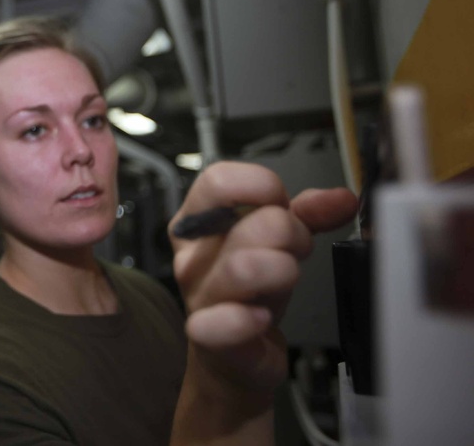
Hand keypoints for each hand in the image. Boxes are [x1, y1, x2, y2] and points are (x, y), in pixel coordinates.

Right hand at [168, 162, 356, 394]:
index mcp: (197, 223)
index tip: (279, 203)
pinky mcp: (210, 336)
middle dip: (290, 233)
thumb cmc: (252, 290)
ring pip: (244, 269)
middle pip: (248, 222)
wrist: (235, 354)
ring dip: (281, 271)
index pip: (217, 180)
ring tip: (284, 280)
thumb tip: (341, 199)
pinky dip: (249, 319)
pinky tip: (261, 318)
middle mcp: (192, 256)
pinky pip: (226, 323)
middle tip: (294, 250)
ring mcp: (198, 295)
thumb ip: (307, 215)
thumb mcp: (276, 242)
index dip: (261, 186)